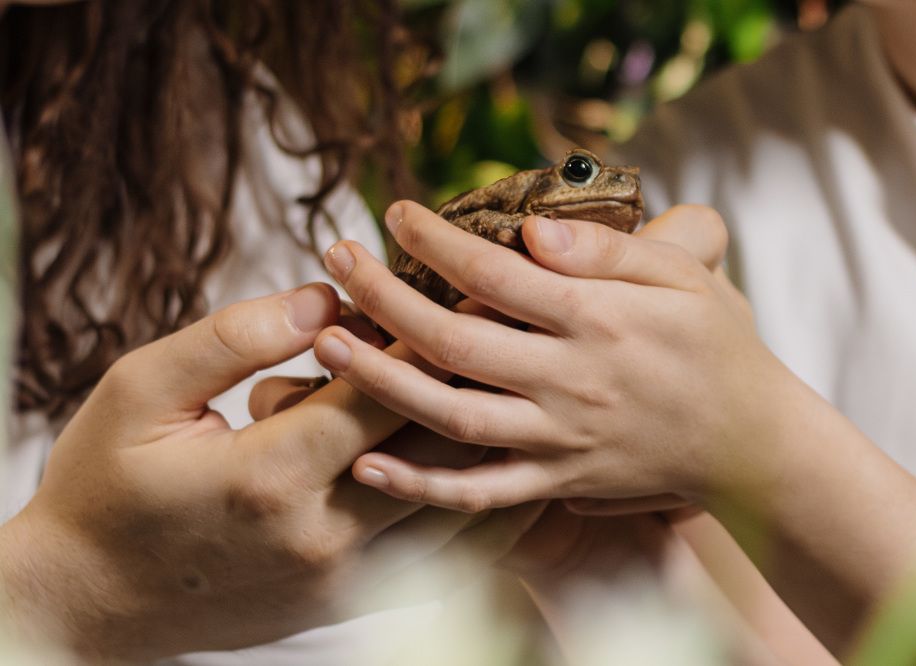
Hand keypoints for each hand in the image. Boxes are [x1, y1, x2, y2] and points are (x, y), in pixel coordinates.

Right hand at [0, 283, 542, 661]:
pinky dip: (486, 509)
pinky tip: (511, 466)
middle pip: (438, 447)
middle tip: (519, 326)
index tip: (468, 283)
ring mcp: (345, 577)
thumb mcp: (140, 392)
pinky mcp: (353, 600)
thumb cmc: (106, 487)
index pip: (382, 392)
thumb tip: (322, 298)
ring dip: (499, 442)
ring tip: (528, 386)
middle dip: (479, 377)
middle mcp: (323, 534)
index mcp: (269, 475)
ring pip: (460, 508)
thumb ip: (233, 337)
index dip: (430, 332)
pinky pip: (447, 557)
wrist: (90, 602)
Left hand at [313, 202, 807, 511]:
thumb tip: (532, 231)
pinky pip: (481, 493)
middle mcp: (570, 381)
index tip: (391, 212)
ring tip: (326, 345)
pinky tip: (368, 466)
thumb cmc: (714, 345)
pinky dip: (423, 486)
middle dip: (382, 295)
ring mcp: (559, 440)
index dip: (435, 240)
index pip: (495, 271)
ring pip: (451, 415)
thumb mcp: (681, 277)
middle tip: (333, 258)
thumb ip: (607, 253)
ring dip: (381, 382)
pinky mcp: (557, 483)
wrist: (750, 442)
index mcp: (597, 319)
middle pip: (454, 338)